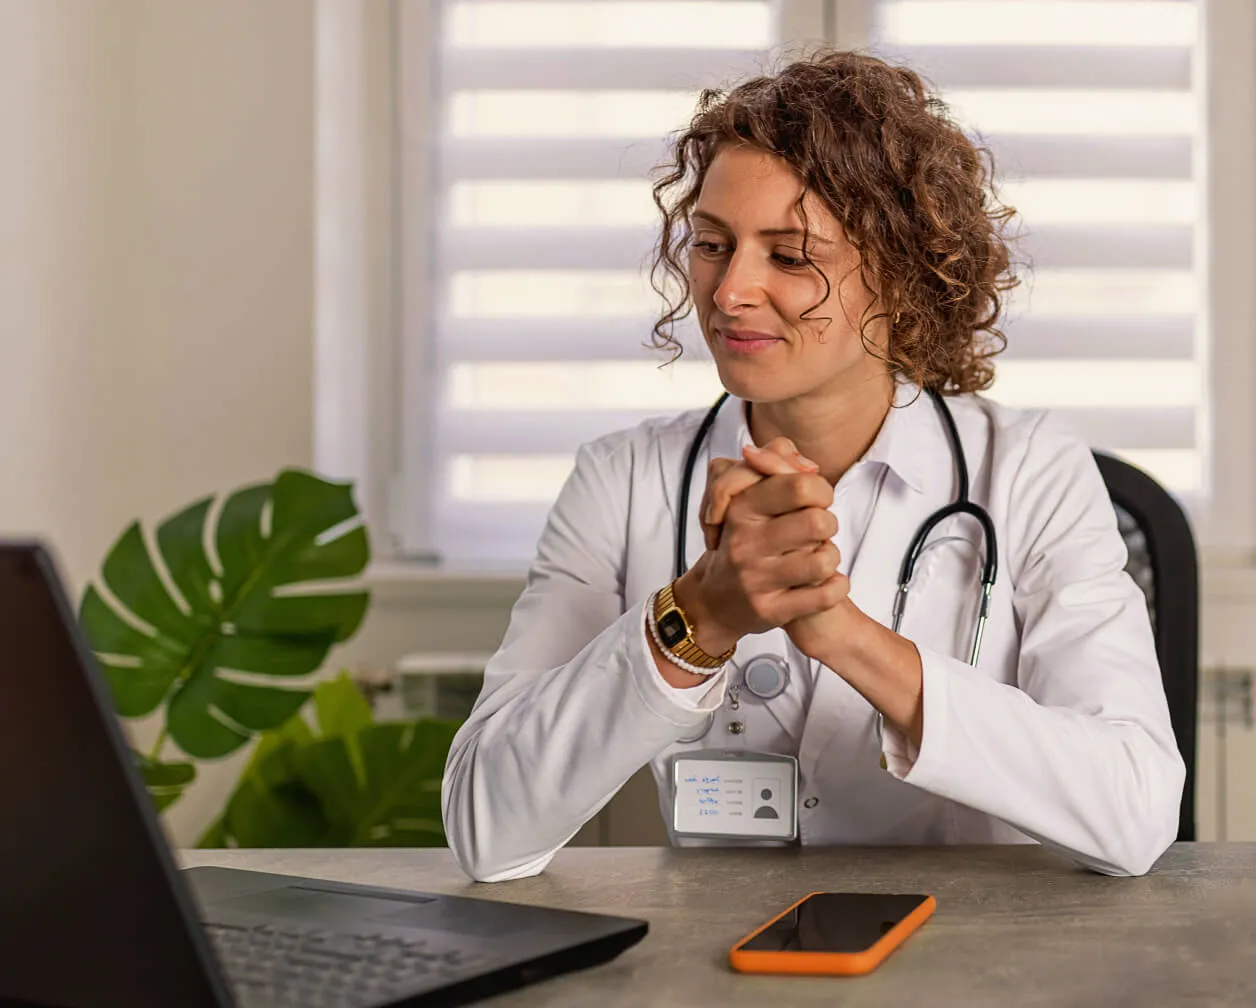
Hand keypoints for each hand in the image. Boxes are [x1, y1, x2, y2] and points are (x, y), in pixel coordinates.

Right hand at [673, 438, 849, 653]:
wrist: (714, 600)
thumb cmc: (741, 540)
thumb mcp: (745, 493)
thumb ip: (776, 462)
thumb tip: (808, 466)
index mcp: (741, 508)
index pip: (801, 486)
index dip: (820, 491)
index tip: (813, 502)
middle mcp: (746, 543)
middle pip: (818, 522)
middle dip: (828, 525)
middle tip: (816, 532)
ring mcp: (757, 579)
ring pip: (824, 560)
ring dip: (830, 556)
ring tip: (817, 557)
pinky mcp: (770, 610)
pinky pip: (825, 595)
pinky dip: (836, 586)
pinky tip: (826, 582)